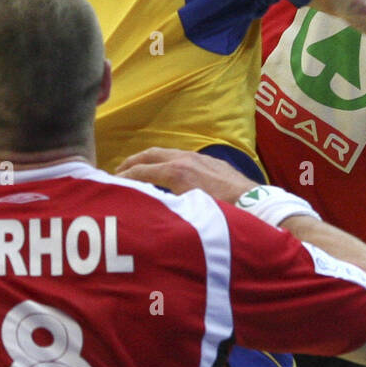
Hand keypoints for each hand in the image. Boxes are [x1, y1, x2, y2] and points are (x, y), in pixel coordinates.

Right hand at [115, 146, 255, 201]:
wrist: (255, 204)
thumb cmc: (222, 213)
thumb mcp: (189, 213)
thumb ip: (164, 206)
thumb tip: (142, 210)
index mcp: (177, 172)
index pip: (141, 171)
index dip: (124, 178)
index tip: (110, 184)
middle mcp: (185, 159)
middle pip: (150, 155)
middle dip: (132, 162)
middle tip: (118, 171)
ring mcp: (198, 157)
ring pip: (166, 153)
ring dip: (149, 160)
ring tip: (139, 170)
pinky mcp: (210, 160)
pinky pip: (180, 156)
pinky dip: (166, 161)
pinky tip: (167, 172)